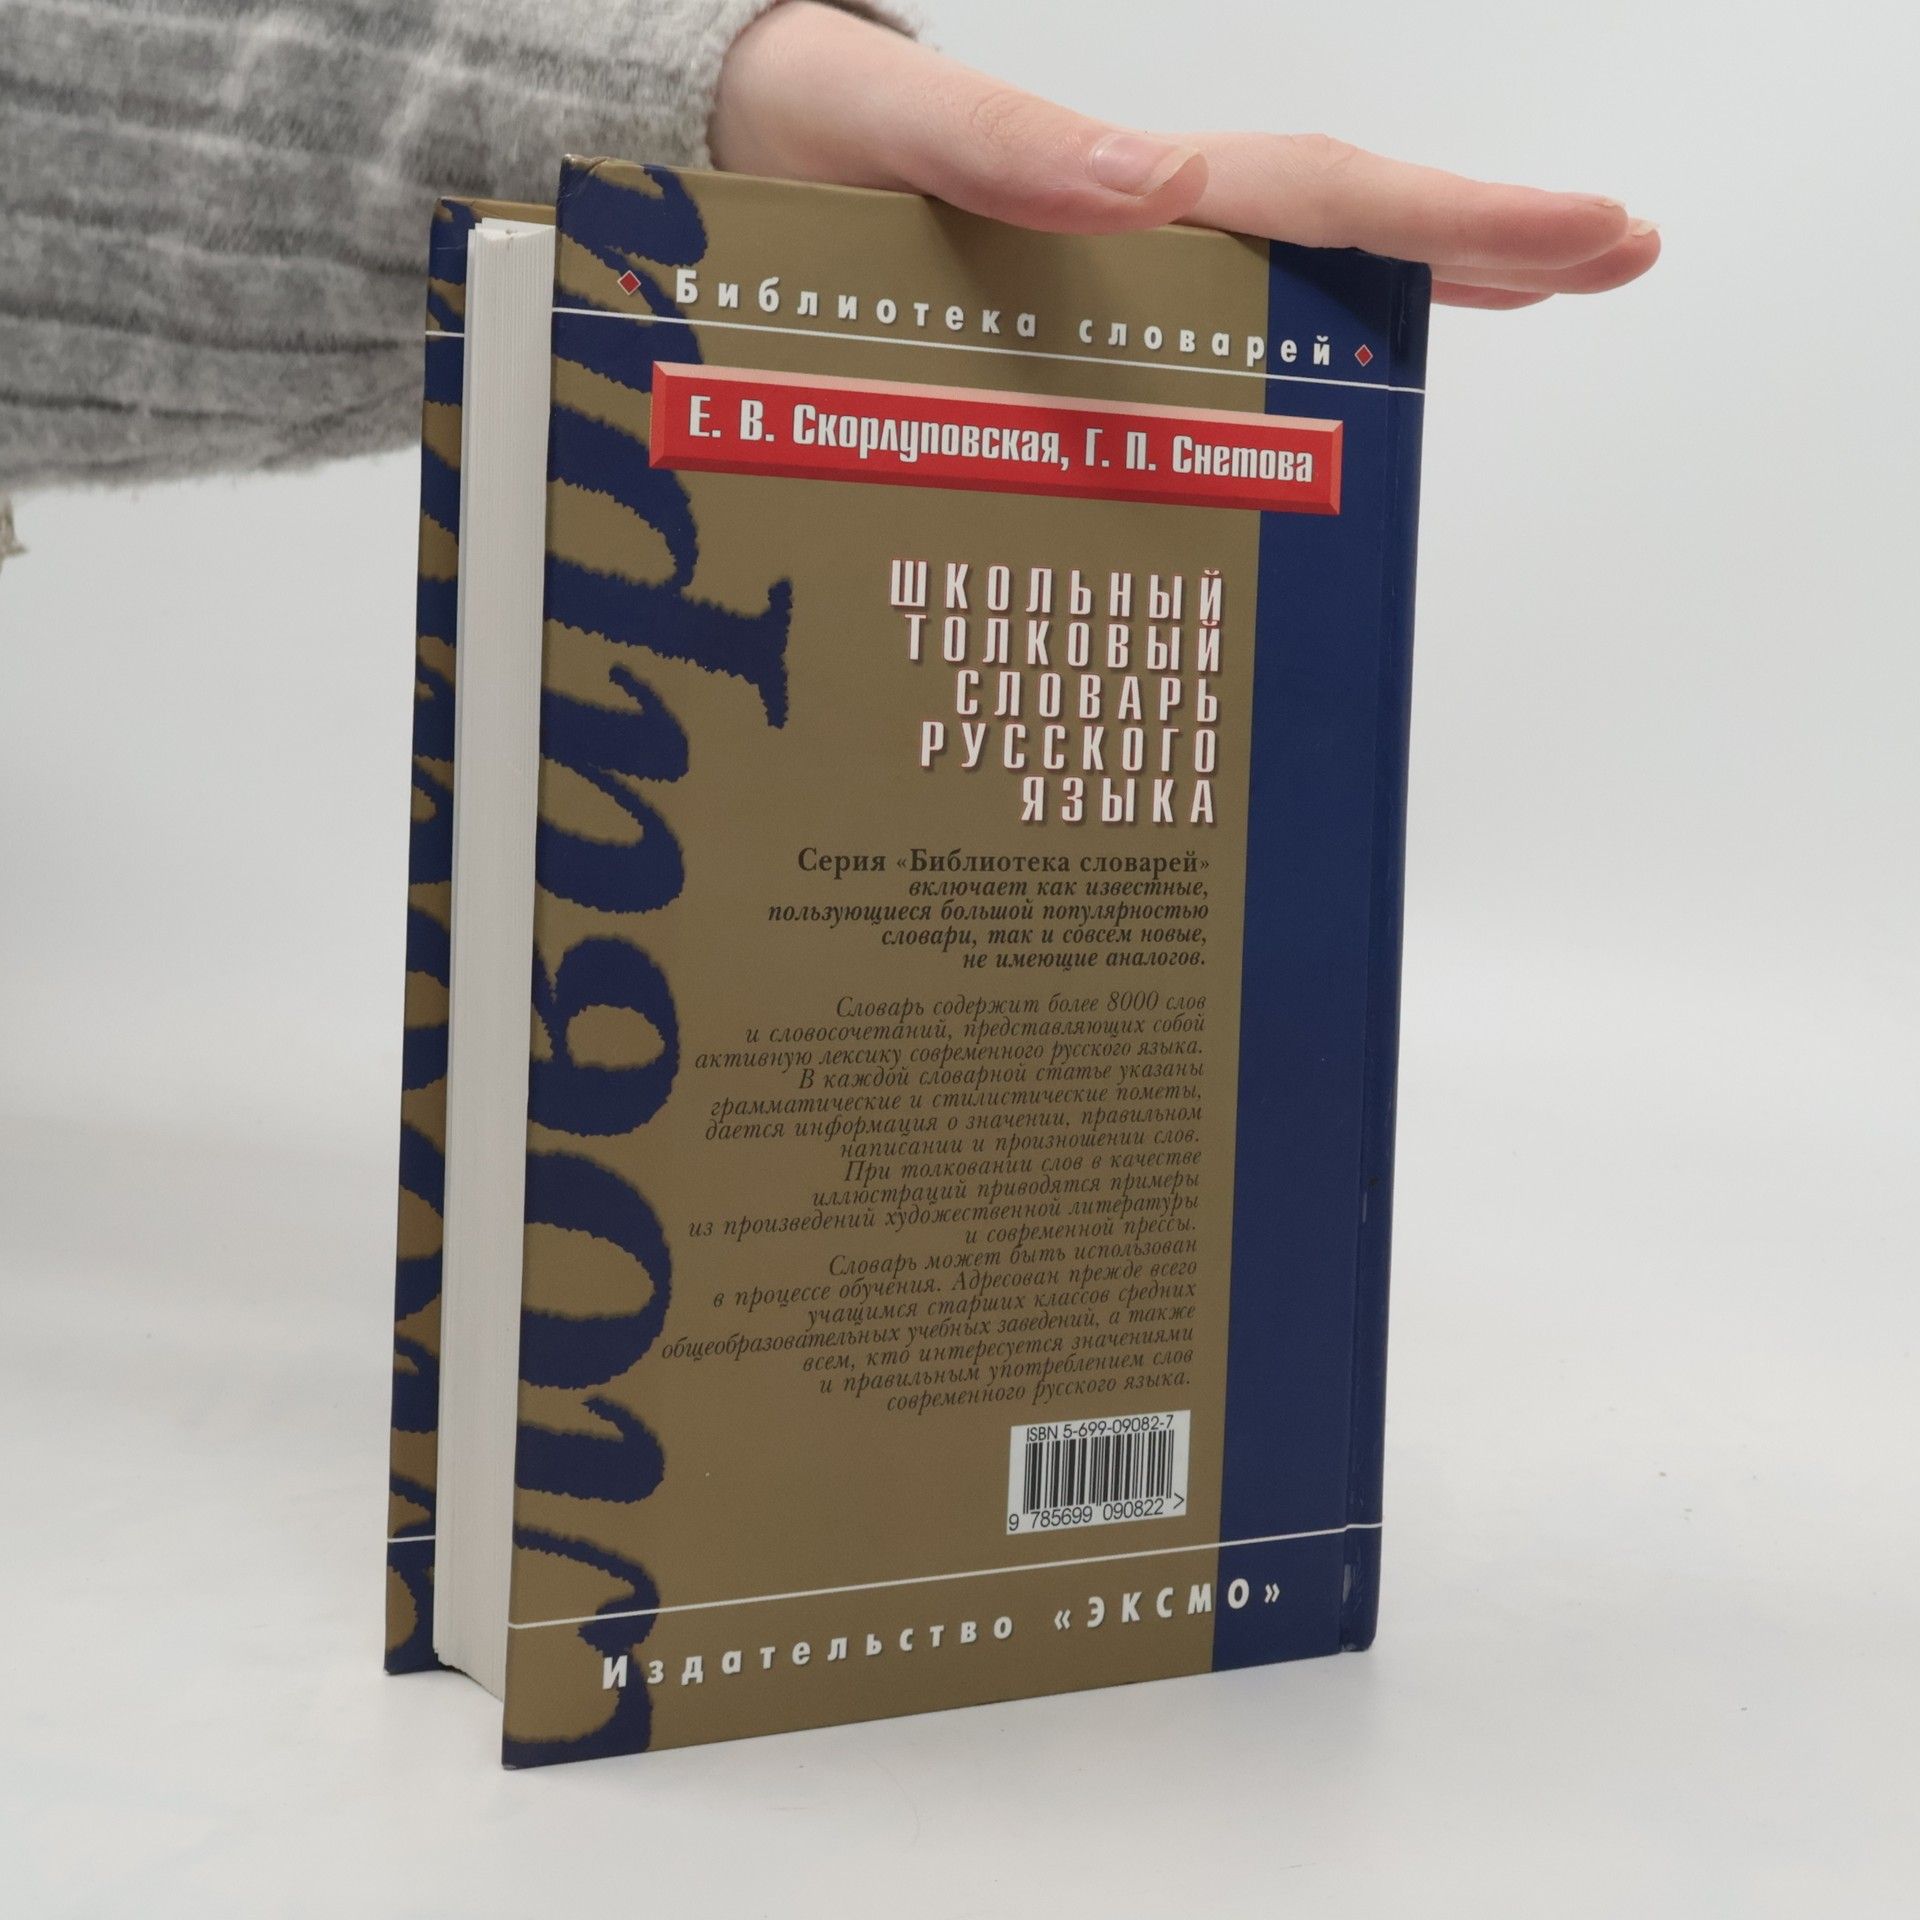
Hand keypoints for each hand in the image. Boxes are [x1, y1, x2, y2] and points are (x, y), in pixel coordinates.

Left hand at [713, 3, 1657, 308]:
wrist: (719, 149)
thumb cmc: (787, 129)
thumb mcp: (872, 117)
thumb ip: (995, 143)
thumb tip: (1153, 179)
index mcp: (1116, 180)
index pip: (1314, 195)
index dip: (1449, 221)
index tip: (1587, 234)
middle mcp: (1137, 223)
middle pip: (1337, 228)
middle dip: (1479, 239)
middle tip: (1621, 254)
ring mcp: (1115, 271)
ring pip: (1294, 276)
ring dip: (1417, 281)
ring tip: (1539, 294)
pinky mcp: (1073, 313)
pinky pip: (1210, 328)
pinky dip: (1296, 339)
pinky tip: (1349, 362)